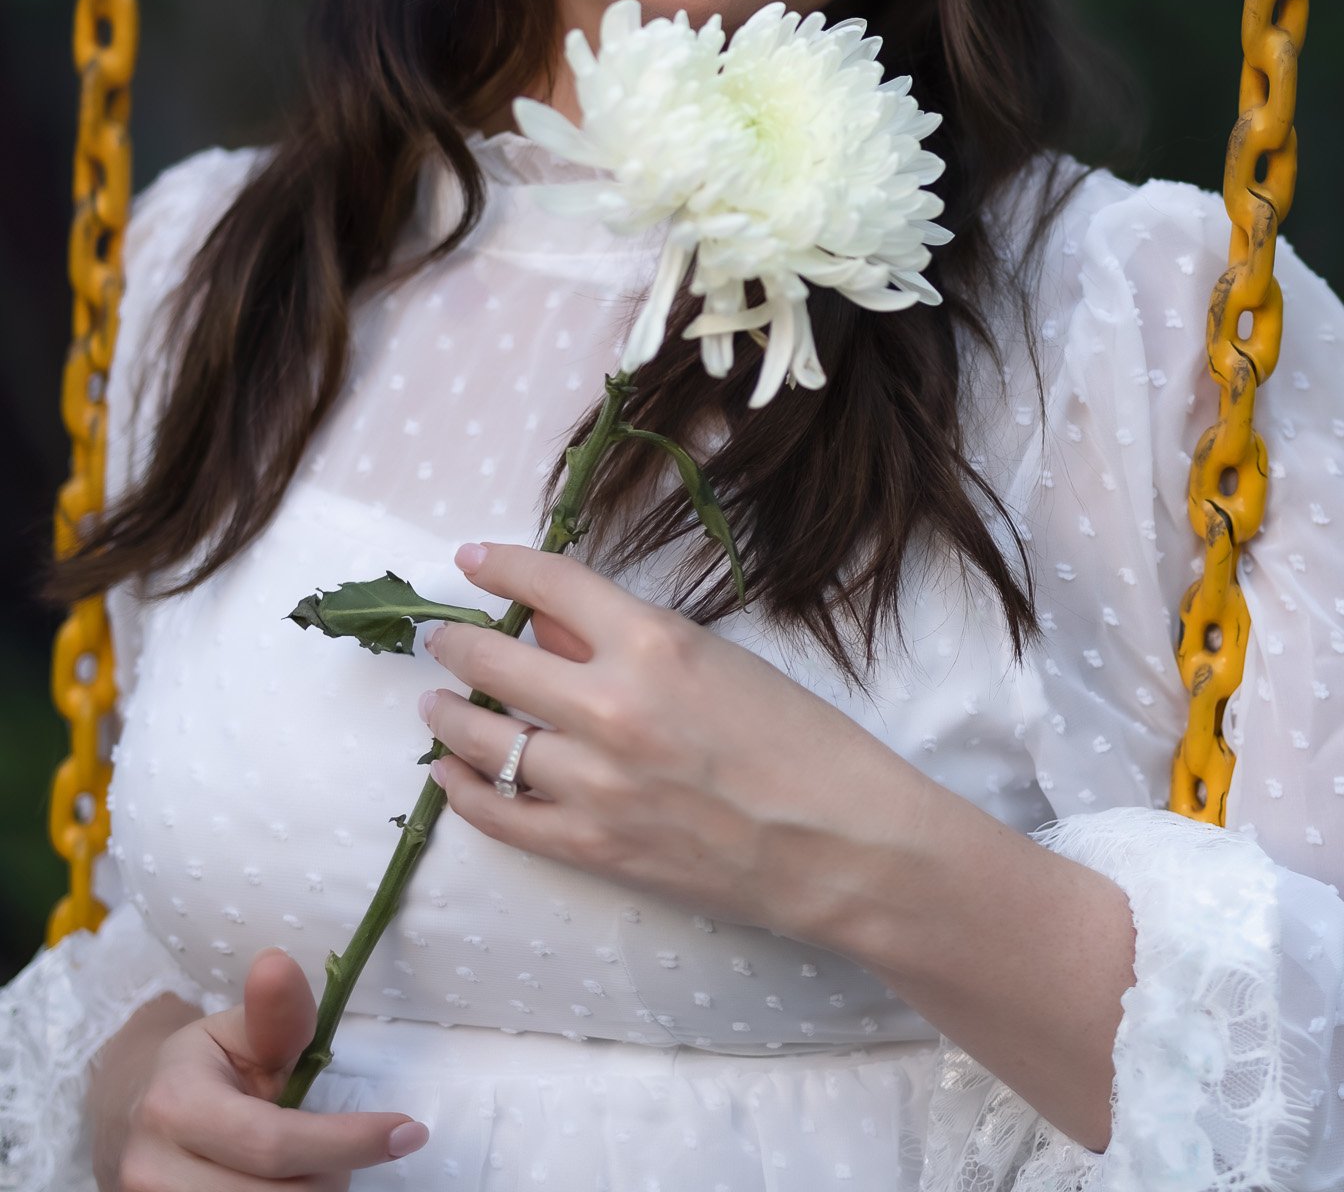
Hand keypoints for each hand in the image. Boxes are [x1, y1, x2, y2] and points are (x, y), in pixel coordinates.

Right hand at [107, 946, 427, 1187]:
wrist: (134, 1116)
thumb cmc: (204, 1068)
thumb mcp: (238, 1030)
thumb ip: (275, 1015)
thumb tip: (278, 964)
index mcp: (175, 1106)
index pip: (275, 1142)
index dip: (348, 1142)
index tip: (408, 1132)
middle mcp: (153, 1171)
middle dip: (331, 1173)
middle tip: (342, 1147)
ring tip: (312, 1166)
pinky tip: (290, 1183)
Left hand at [420, 540, 920, 942]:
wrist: (843, 847)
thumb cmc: (802, 742)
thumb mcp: (719, 661)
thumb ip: (628, 642)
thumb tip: (552, 626)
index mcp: (653, 643)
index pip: (550, 584)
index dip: (501, 566)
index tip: (472, 560)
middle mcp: (612, 706)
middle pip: (496, 660)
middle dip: (457, 642)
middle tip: (442, 636)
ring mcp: (596, 783)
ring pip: (484, 738)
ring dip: (449, 714)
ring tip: (435, 702)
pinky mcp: (594, 848)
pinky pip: (500, 815)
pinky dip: (463, 789)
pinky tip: (448, 773)